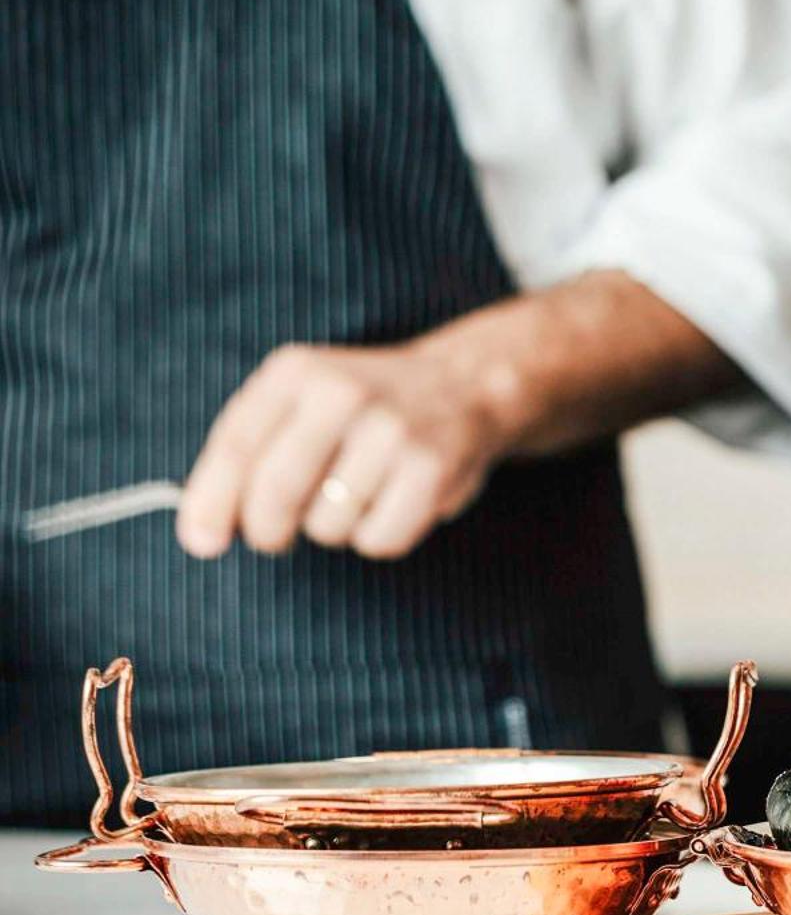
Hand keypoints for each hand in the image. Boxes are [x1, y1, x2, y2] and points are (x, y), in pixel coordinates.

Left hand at [177, 339, 506, 559]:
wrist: (463, 386)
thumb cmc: (361, 409)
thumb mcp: (300, 400)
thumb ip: (248, 454)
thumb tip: (202, 534)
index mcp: (298, 372)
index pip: (237, 447)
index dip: (211, 502)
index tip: (202, 543)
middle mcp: (343, 393)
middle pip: (276, 492)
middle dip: (267, 530)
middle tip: (275, 537)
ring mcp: (391, 430)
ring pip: (327, 525)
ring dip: (335, 527)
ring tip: (358, 494)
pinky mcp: (430, 468)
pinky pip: (378, 539)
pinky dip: (379, 536)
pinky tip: (393, 503)